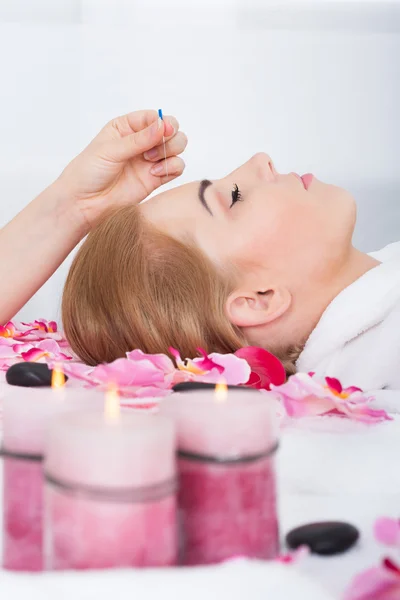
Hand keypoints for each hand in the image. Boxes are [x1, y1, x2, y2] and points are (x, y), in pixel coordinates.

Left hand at [56, 109, 186, 227]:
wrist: (84, 202)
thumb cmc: (89, 172)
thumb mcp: (111, 150)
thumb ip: (139, 139)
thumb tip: (163, 125)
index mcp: (127, 127)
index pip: (154, 117)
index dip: (163, 121)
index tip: (164, 129)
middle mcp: (141, 142)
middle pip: (171, 130)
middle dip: (169, 137)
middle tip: (154, 149)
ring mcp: (149, 160)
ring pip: (176, 147)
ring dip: (170, 151)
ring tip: (151, 161)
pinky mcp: (155, 178)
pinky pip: (176, 167)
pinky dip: (171, 168)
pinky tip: (154, 173)